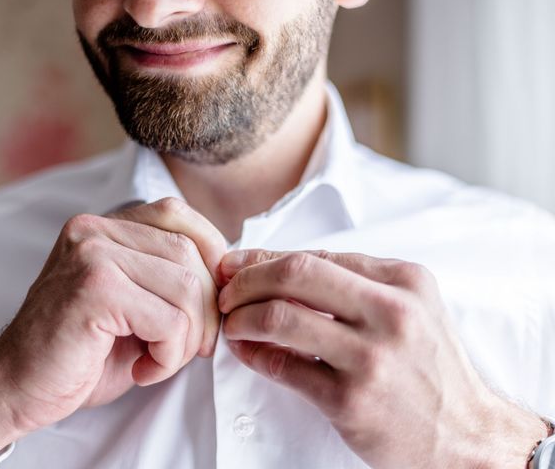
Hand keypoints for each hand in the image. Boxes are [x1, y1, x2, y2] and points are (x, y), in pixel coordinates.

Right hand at [0, 197, 225, 450]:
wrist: (15, 387)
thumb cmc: (80, 350)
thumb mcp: (133, 302)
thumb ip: (169, 276)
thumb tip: (228, 272)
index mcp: (104, 227)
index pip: (177, 214)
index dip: (209, 253)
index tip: (211, 301)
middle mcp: (94, 230)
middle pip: (189, 253)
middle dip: (206, 308)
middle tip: (194, 347)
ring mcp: (92, 255)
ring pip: (186, 287)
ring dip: (189, 337)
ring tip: (161, 360)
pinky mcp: (94, 291)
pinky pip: (169, 320)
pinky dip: (169, 355)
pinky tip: (143, 370)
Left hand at [219, 250, 545, 467]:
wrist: (465, 436)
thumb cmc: (430, 369)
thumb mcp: (410, 309)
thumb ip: (354, 285)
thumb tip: (279, 270)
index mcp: (405, 281)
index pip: (317, 255)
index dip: (266, 257)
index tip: (238, 264)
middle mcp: (391, 313)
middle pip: (294, 274)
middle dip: (247, 279)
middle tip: (226, 291)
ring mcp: (372, 358)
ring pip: (280, 317)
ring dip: (242, 317)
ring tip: (232, 322)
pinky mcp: (352, 401)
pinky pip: (284, 367)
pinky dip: (254, 355)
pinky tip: (246, 351)